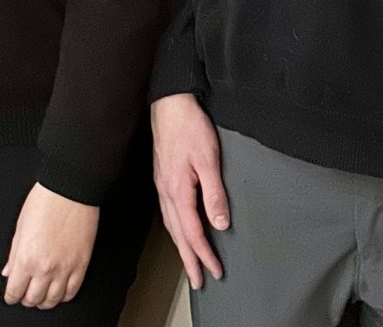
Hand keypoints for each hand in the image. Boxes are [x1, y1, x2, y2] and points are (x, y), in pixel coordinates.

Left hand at [2, 183, 98, 308]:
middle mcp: (45, 267)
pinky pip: (72, 292)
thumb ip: (13, 253)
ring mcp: (65, 268)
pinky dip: (63, 296)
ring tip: (41, 295)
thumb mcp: (20, 225)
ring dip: (44, 301)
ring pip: (53, 300)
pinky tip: (59, 291)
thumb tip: (8, 271)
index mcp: (26, 257)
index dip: (10, 296)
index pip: (14, 291)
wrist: (70, 188)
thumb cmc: (45, 200)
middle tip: (25, 293)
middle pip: (33, 299)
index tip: (11, 294)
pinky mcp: (81, 264)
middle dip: (26, 299)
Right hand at [151, 93, 227, 289]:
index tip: (215, 271)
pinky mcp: (162, 176)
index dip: (204, 254)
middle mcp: (166, 191)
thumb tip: (220, 224)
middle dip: (189, 258)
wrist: (169, 102)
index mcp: (177, 190)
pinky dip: (176, 228)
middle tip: (199, 281)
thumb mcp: (208, 159)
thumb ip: (214, 193)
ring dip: (181, 246)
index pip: (192, 232)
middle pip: (178, 234)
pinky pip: (168, 211)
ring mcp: (162, 183)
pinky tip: (181, 228)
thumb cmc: (189, 127)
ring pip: (171, 224)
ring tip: (190, 261)